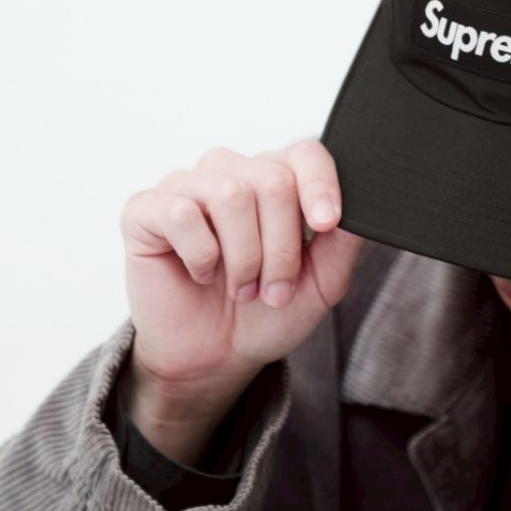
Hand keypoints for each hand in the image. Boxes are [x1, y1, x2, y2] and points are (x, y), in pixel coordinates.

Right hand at [119, 138, 366, 393]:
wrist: (214, 357)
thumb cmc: (265, 314)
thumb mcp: (322, 283)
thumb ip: (344, 242)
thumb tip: (364, 209)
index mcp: (276, 180)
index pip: (305, 153)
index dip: (320, 185)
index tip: (326, 225)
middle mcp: (231, 172)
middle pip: (272, 180)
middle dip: (281, 247)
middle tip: (273, 290)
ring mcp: (186, 187)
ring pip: (230, 195)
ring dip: (245, 257)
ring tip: (241, 289)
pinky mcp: (146, 210)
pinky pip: (181, 214)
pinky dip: (201, 256)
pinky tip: (202, 275)